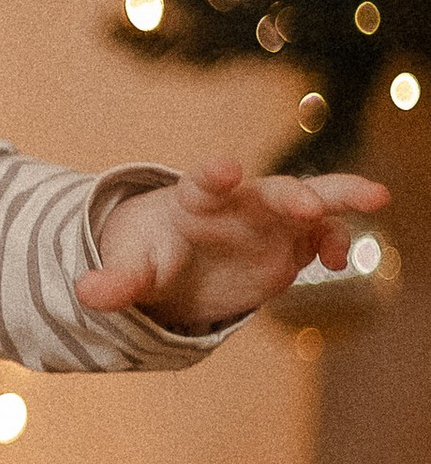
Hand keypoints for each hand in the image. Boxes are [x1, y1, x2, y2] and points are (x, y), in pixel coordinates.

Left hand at [78, 157, 388, 330]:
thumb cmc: (149, 256)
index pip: (203, 183)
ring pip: (312, 200)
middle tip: (307, 202)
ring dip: (340, 197)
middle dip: (292, 192)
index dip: (214, 175)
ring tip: (377, 196)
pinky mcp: (291, 243)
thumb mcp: (132, 272)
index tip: (225, 168)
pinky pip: (321, 235)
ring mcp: (271, 221)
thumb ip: (115, 283)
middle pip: (271, 187)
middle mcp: (240, 204)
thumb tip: (85, 295)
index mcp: (194, 201)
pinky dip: (333, 242)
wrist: (175, 263)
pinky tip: (337, 261)